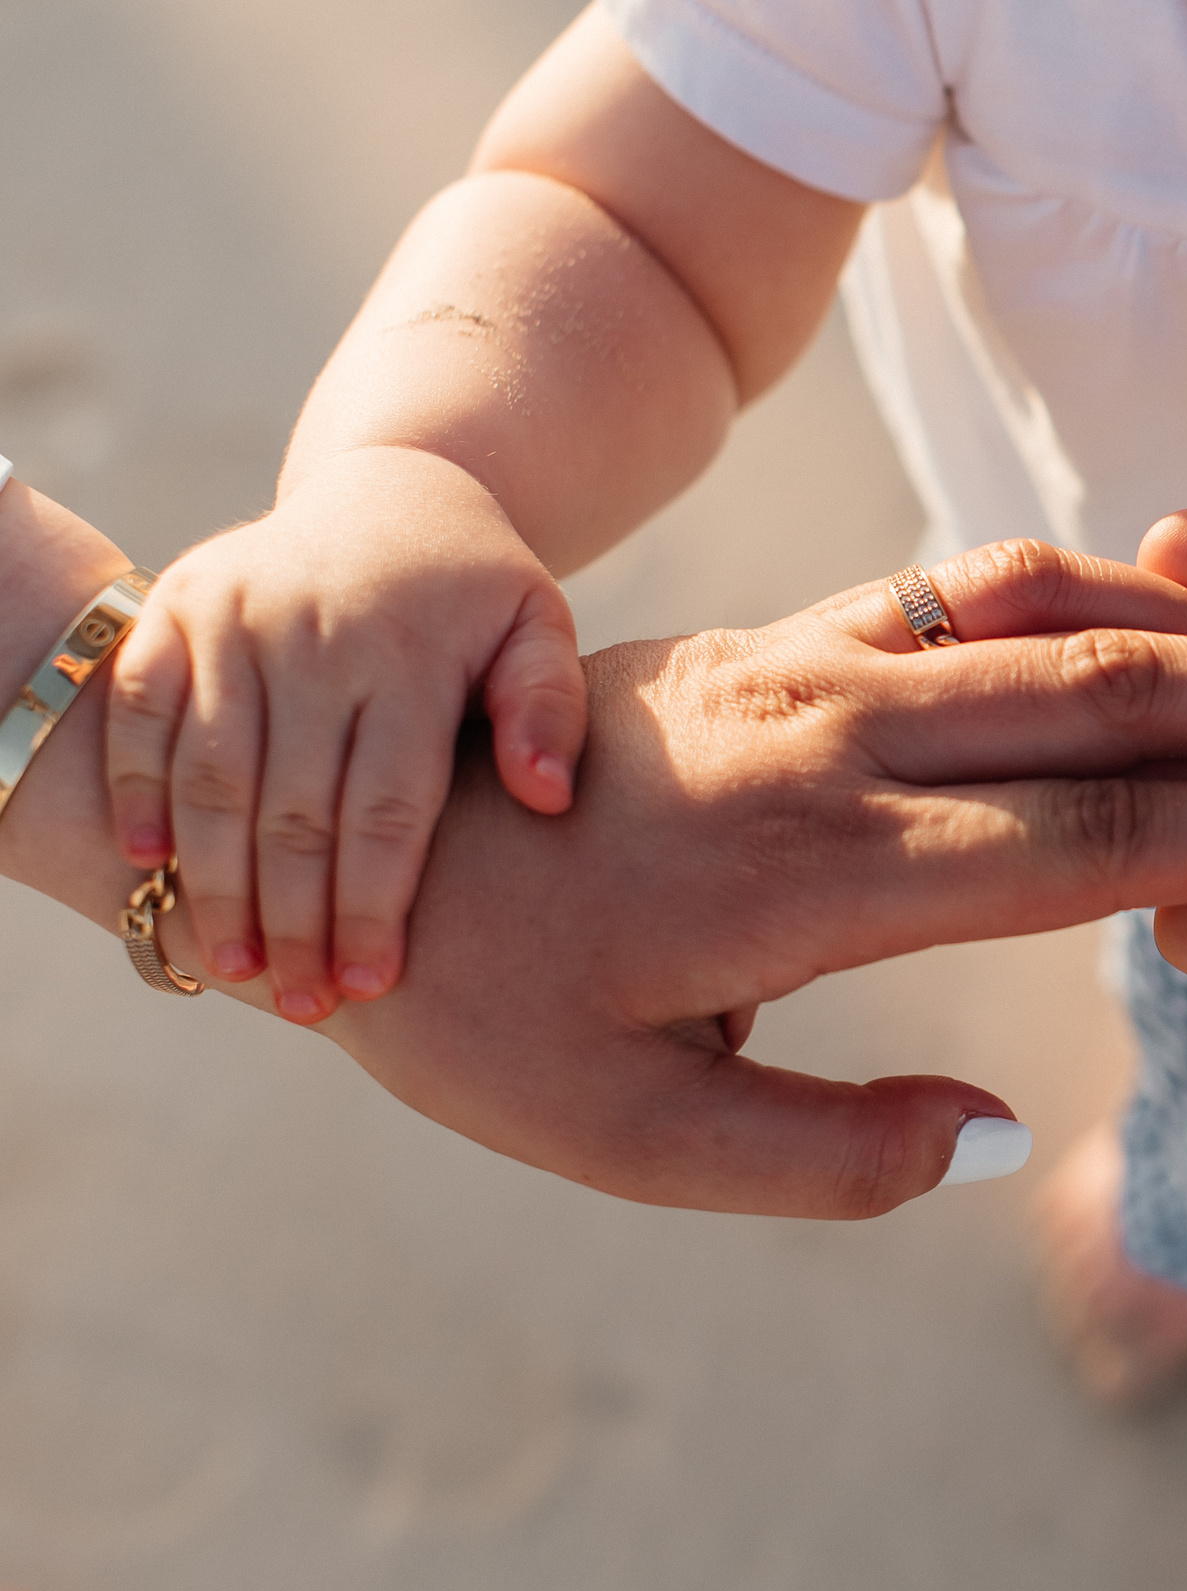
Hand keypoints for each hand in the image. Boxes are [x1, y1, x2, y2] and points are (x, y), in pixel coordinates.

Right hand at [104, 446, 584, 1020]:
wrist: (396, 488)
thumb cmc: (480, 589)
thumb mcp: (540, 626)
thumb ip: (549, 707)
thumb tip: (547, 798)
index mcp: (412, 650)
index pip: (388, 808)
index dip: (375, 904)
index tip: (373, 984)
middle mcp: (315, 633)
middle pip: (294, 808)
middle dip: (293, 919)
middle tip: (301, 1005)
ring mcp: (234, 616)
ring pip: (212, 775)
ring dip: (214, 881)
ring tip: (234, 969)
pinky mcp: (175, 605)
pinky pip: (140, 710)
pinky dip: (136, 789)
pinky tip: (149, 868)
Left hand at [299, 541, 1186, 1216]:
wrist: (346, 822)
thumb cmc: (481, 1008)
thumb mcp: (625, 1139)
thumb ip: (822, 1157)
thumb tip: (996, 1137)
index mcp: (818, 873)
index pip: (1094, 843)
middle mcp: (838, 743)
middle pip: (1111, 708)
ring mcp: (814, 670)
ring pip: (1054, 626)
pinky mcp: (791, 640)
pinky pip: (969, 588)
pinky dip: (1093, 589)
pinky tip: (1169, 609)